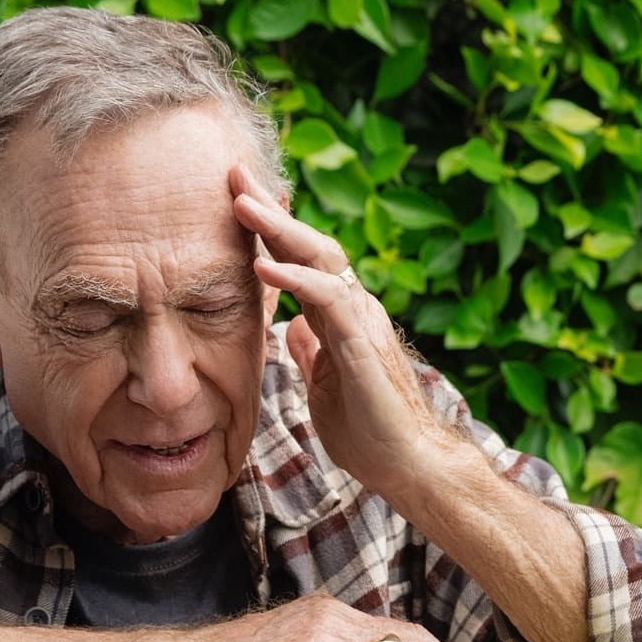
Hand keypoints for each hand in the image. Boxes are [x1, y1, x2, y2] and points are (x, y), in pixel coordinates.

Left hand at [229, 167, 464, 499]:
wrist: (409, 467)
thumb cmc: (370, 433)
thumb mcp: (323, 385)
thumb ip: (310, 350)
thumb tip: (291, 329)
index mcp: (341, 317)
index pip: (301, 259)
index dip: (269, 229)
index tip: (235, 197)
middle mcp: (354, 308)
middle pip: (310, 243)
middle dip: (270, 209)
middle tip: (233, 174)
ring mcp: (362, 322)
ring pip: (321, 258)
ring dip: (278, 229)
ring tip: (240, 204)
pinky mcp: (362, 346)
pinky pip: (327, 301)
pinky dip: (295, 279)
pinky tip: (263, 266)